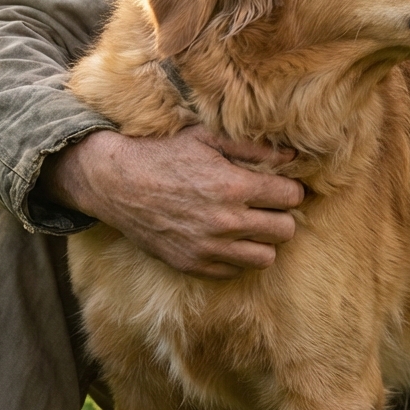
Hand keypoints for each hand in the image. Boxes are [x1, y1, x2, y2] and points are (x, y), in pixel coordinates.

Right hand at [43, 126, 303, 279]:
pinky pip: (235, 271)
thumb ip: (253, 147)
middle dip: (281, 215)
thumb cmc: (163, 153)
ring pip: (266, 257)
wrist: (116, 182)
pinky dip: (237, 256)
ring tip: (249, 224)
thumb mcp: (207, 138)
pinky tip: (225, 237)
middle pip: (285, 230)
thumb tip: (293, 156)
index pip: (291, 196)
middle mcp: (225, 221)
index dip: (289, 188)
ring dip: (263, 240)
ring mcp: (209, 248)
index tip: (279, 185)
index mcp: (233, 186)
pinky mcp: (192, 265)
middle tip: (267, 206)